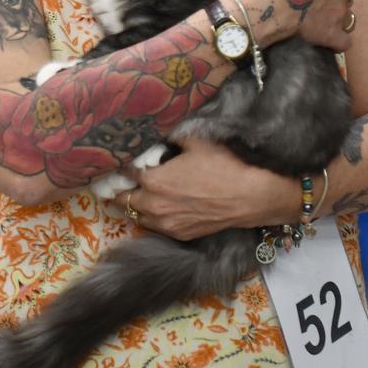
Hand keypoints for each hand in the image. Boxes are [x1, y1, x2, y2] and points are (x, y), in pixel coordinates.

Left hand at [113, 137, 296, 240]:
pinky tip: (158, 205)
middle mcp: (153, 205)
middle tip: (118, 180)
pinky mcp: (179, 235)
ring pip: (135, 216)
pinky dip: (150, 216)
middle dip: (117, 189)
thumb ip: (172, 137)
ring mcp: (165, 224)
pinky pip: (154, 226)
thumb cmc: (224, 165)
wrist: (251, 197)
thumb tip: (160, 132)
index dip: (118, 165)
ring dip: (132, 204)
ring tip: (136, 193)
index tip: (115, 160)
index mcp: (152, 180)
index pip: (122, 173)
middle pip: (120, 199)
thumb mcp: (195, 141)